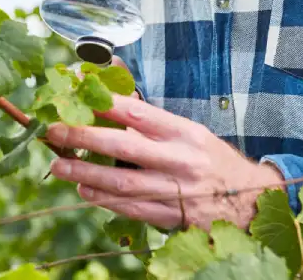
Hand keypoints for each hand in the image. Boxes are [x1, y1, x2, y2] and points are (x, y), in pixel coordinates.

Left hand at [45, 94, 285, 231]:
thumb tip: (111, 85)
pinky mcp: (172, 217)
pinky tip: (84, 191)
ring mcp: (175, 191)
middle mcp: (180, 160)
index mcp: (184, 133)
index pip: (139, 112)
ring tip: (59, 166)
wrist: (249, 201)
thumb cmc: (210, 159)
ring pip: (122, 183)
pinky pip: (132, 209)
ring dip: (86, 174)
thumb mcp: (189, 130)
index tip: (75, 96)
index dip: (104, 104)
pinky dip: (104, 201)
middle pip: (124, 146)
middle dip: (83, 138)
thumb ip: (150, 116)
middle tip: (54, 132)